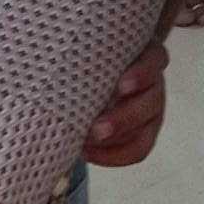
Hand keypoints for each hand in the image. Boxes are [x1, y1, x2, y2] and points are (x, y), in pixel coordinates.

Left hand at [85, 39, 168, 167]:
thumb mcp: (93, 47)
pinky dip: (113, 156)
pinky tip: (87, 153)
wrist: (97, 69)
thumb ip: (83, 50)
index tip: (121, 86)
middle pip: (151, 101)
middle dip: (123, 118)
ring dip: (116, 140)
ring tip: (86, 145)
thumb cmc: (94, 54)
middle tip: (96, 129)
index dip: (141, 75)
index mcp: (145, 54)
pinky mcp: (146, 130)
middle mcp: (153, 82)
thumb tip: (49, 54)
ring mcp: (152, 108)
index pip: (154, 60)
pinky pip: (138, 149)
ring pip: (145, 129)